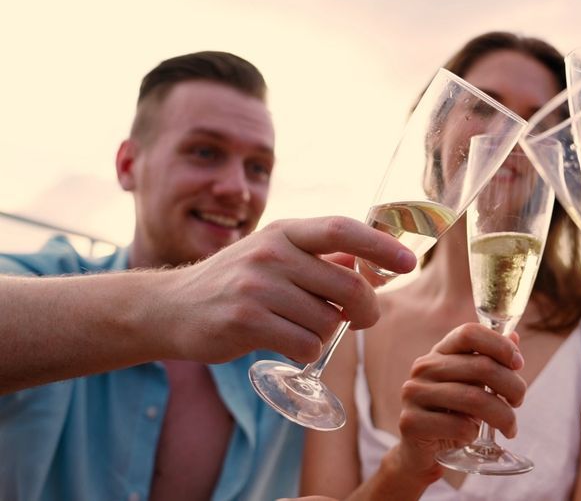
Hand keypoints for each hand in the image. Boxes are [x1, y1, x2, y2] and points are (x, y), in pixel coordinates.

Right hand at [152, 216, 415, 363]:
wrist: (170, 307)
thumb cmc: (236, 282)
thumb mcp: (275, 254)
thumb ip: (321, 256)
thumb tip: (372, 262)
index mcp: (285, 231)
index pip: (342, 230)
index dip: (380, 246)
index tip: (409, 262)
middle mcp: (272, 253)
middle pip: (348, 284)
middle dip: (366, 308)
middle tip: (364, 318)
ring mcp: (257, 286)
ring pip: (329, 320)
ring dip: (328, 333)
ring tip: (302, 328)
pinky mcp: (245, 321)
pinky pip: (306, 344)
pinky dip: (307, 351)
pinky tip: (287, 345)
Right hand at [394, 322, 525, 478]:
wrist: (421, 452)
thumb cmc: (453, 414)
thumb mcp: (472, 385)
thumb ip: (491, 361)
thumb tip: (514, 337)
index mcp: (440, 352)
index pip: (470, 333)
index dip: (500, 345)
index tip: (518, 364)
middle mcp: (424, 367)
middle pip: (482, 366)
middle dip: (513, 386)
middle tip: (518, 402)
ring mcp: (414, 393)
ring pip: (474, 399)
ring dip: (502, 416)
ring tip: (510, 427)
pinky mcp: (411, 422)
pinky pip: (459, 426)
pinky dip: (474, 434)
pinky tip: (472, 437)